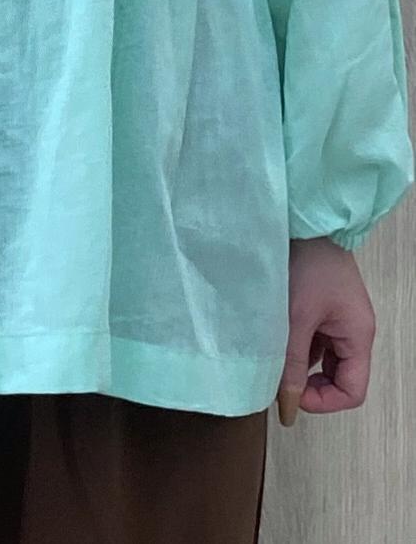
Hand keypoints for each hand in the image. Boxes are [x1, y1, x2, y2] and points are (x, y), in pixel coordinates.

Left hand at [276, 236, 375, 425]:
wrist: (305, 223)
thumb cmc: (307, 264)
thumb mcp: (296, 318)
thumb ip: (291, 364)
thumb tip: (288, 407)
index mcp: (358, 336)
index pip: (352, 391)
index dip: (323, 401)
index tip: (292, 395)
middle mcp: (353, 330)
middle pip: (338, 376)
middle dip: (310, 383)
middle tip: (279, 376)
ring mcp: (338, 318)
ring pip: (322, 358)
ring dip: (299, 362)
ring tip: (274, 351)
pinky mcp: (322, 307)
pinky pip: (313, 338)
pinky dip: (296, 343)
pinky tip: (275, 333)